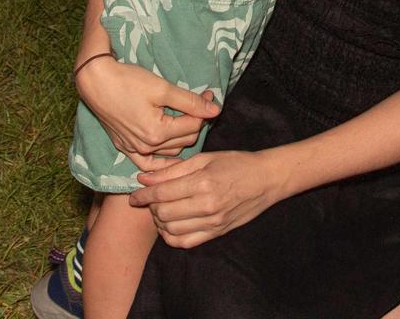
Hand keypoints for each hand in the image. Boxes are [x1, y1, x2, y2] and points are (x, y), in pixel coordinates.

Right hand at [76, 54, 219, 170]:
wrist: (97, 82)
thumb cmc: (129, 81)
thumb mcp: (163, 88)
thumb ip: (190, 101)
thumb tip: (215, 110)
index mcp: (158, 133)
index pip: (194, 126)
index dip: (205, 108)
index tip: (210, 93)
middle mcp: (147, 147)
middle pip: (185, 139)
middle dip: (196, 120)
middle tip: (200, 101)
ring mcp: (135, 150)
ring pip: (171, 150)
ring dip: (182, 135)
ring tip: (186, 116)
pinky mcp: (125, 147)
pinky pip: (149, 162)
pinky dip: (162, 158)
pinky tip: (171, 151)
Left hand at [128, 148, 284, 247]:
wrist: (265, 179)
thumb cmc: (236, 163)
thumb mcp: (205, 158)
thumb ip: (174, 169)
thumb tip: (145, 178)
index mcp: (203, 182)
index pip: (162, 193)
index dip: (143, 195)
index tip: (134, 194)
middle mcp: (206, 205)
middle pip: (163, 214)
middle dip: (151, 207)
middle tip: (151, 199)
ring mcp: (212, 222)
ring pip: (171, 230)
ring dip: (160, 221)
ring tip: (162, 210)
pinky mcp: (216, 233)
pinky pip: (185, 242)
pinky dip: (172, 236)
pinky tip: (172, 224)